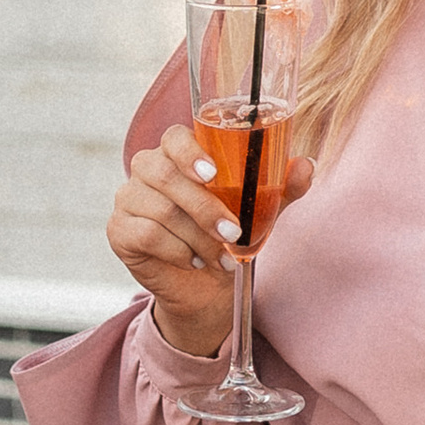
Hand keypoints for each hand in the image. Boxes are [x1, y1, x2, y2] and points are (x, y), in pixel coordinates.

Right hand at [105, 123, 314, 356]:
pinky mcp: (119, 231)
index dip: (190, 152)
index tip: (212, 174)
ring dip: (197, 236)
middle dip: (204, 207)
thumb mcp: (259, 212)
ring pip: (159, 210)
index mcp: (178, 155)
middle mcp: (147, 170)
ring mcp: (129, 199)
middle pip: (164, 174)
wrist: (206, 287)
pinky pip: (146, 234)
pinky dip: (177, 250)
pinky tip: (194, 260)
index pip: (174, 137)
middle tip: (234, 232)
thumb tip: (306, 166)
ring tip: (221, 255)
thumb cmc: (227, 237)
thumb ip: (280, 187)